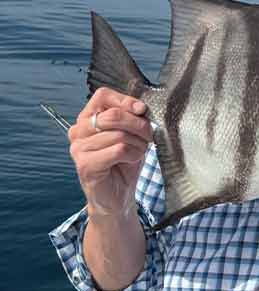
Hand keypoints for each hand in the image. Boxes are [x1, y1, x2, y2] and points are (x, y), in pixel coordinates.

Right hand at [68, 88, 151, 217]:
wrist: (118, 195)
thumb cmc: (125, 162)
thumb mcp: (132, 134)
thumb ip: (132, 118)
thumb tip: (140, 107)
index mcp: (87, 118)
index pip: (102, 95)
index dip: (125, 100)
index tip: (142, 110)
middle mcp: (78, 131)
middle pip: (113, 115)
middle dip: (139, 125)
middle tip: (148, 136)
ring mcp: (78, 148)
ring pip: (119, 134)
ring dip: (138, 143)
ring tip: (139, 151)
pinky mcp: (85, 164)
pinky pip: (118, 150)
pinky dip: (133, 154)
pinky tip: (132, 160)